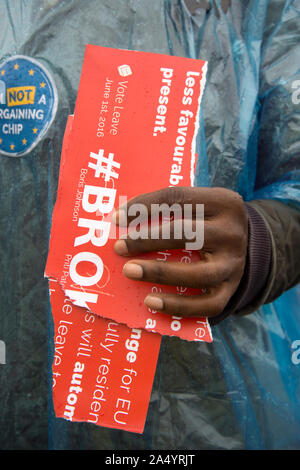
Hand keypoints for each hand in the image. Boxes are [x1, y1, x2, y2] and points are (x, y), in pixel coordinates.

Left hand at [113, 187, 247, 318]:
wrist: (251, 245)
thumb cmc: (210, 223)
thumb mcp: (200, 205)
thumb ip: (170, 208)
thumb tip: (122, 219)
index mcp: (223, 202)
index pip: (178, 198)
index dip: (144, 207)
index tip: (117, 218)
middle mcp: (232, 233)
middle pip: (187, 235)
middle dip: (148, 241)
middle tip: (120, 247)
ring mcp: (234, 264)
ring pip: (197, 274)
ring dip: (159, 273)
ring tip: (130, 271)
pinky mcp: (232, 290)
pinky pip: (205, 305)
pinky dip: (177, 306)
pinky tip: (150, 302)